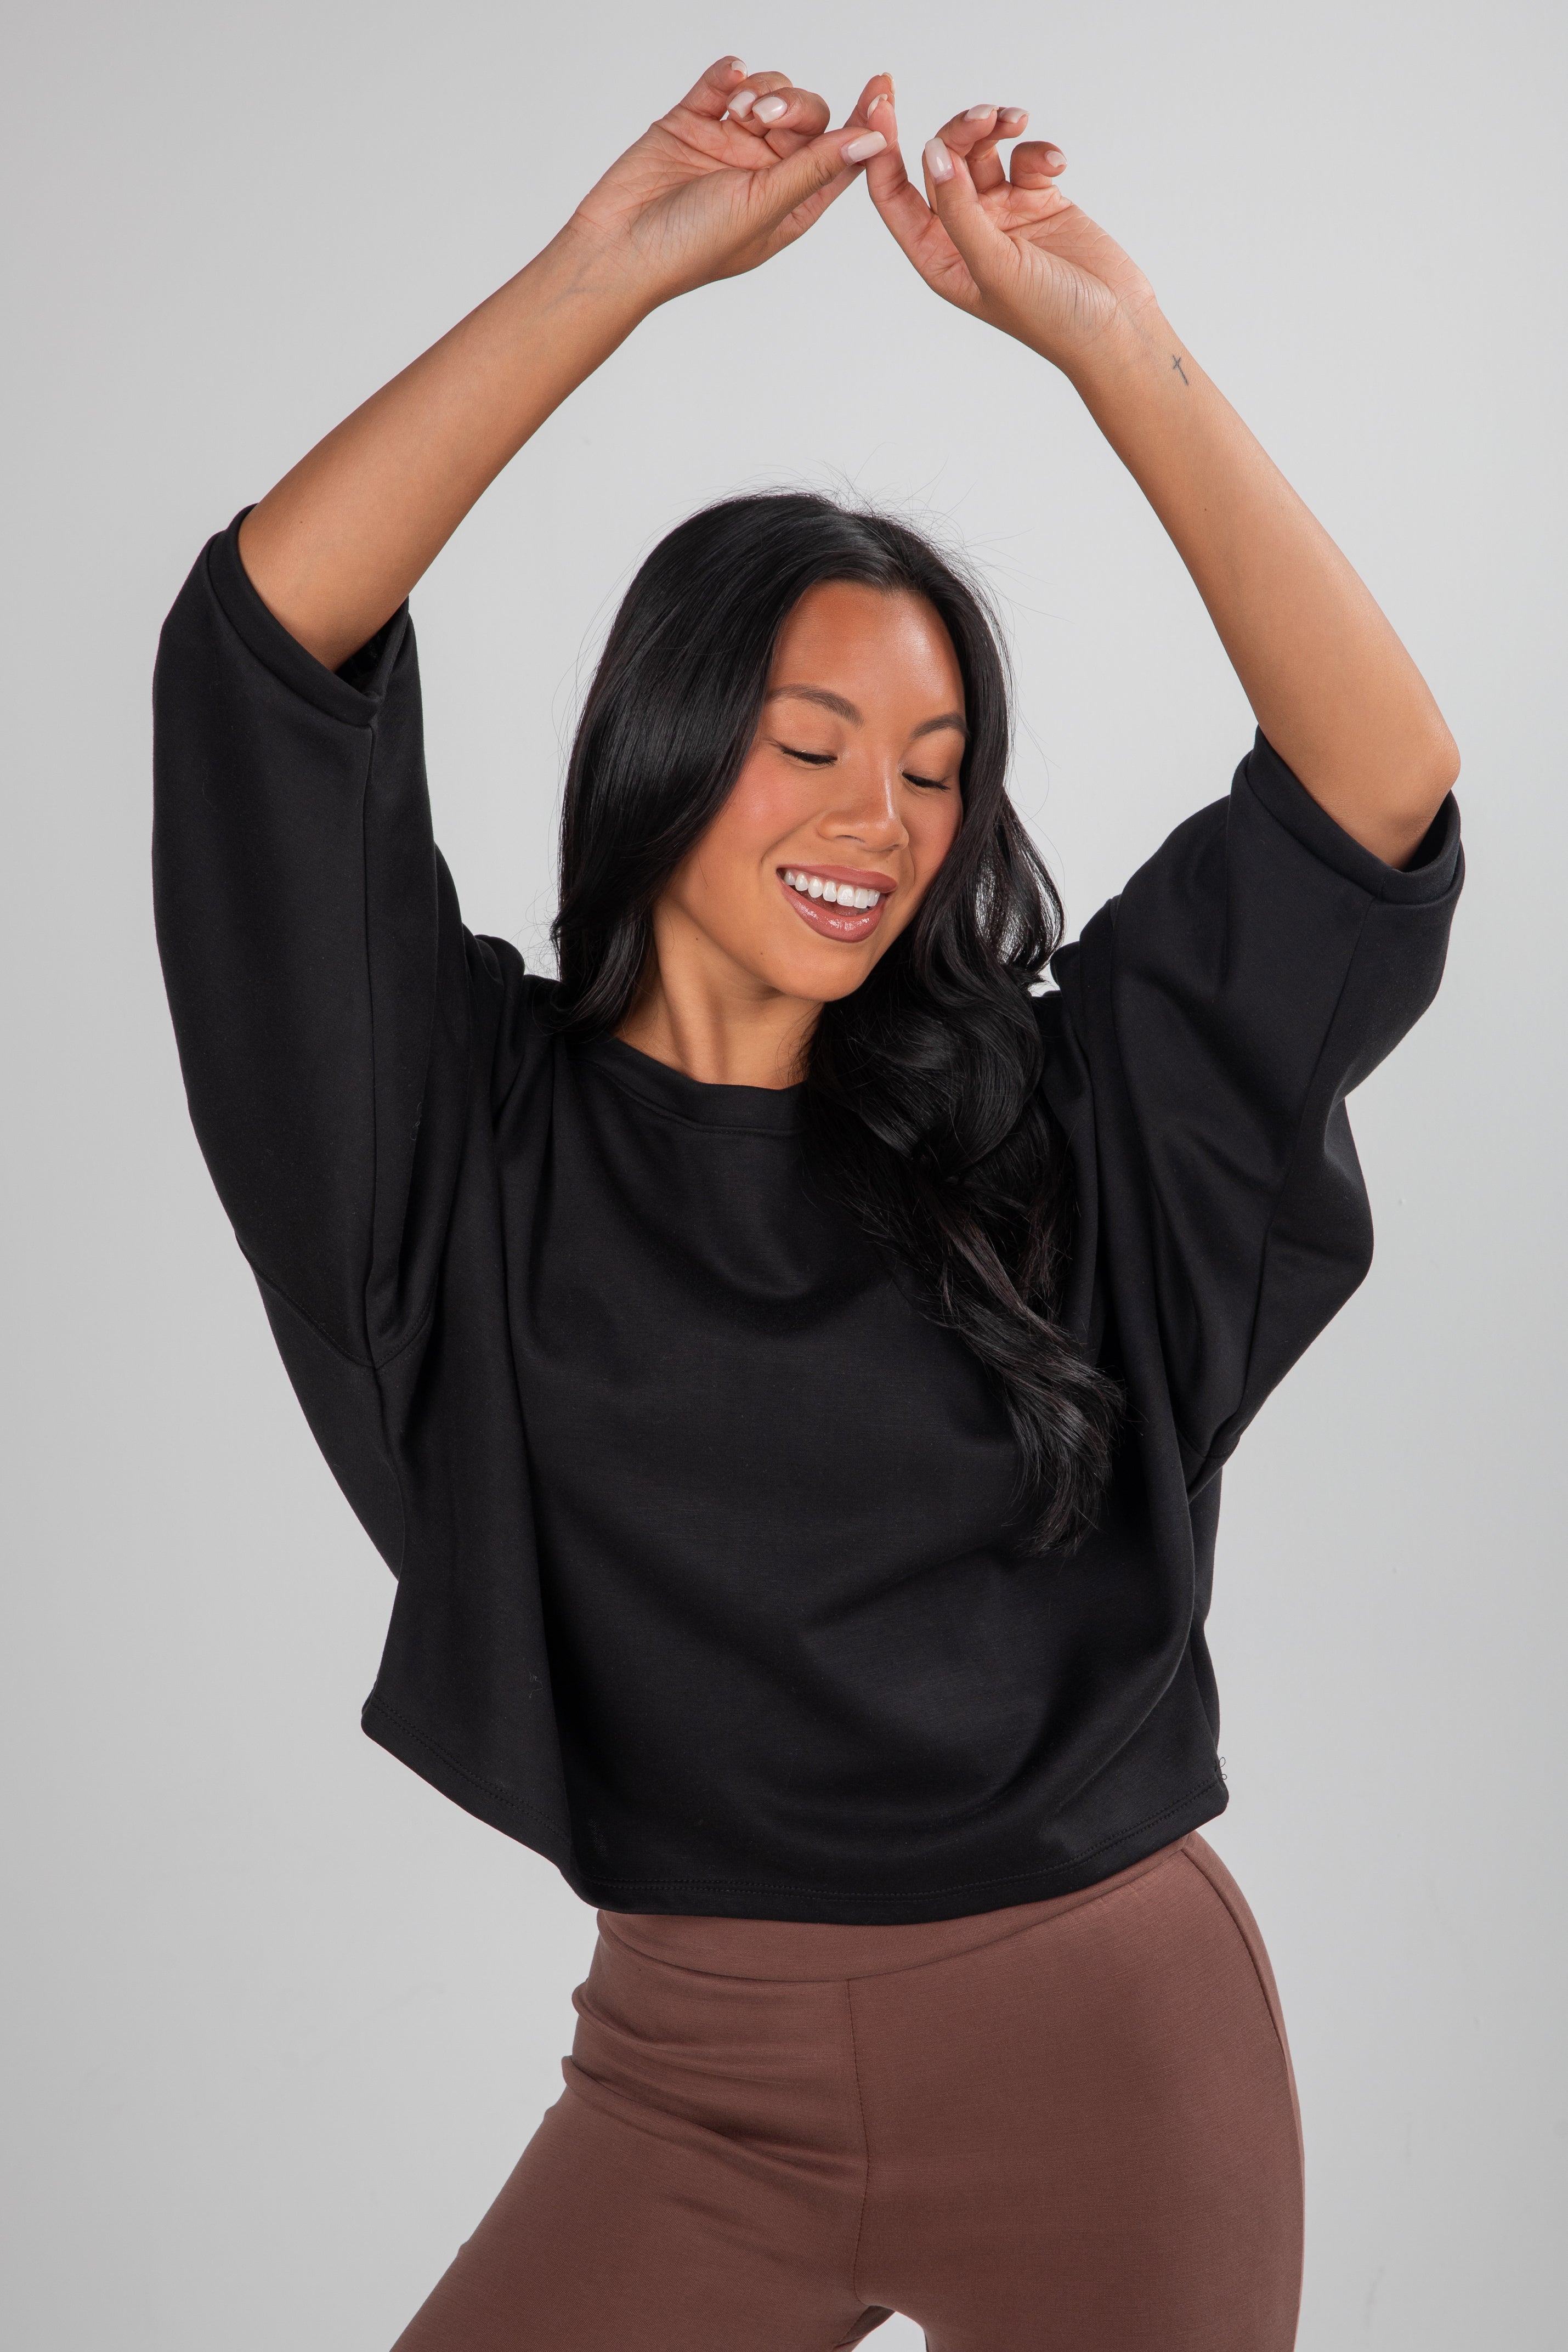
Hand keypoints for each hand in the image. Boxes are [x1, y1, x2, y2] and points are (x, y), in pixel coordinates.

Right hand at [565, 58, 887, 307]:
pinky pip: (721, 82)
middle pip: (808, 116)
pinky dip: (728, 74)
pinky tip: (727, 81)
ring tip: (737, 112)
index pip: (841, 156)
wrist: (617, 248)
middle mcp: (764, 172)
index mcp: (791, 202)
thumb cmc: (689, 247)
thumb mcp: (762, 207)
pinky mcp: (693, 122)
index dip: (865, 121)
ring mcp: (729, 145)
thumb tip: (872, 141)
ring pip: (769, 92)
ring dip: (761, 91)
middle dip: (795, 106)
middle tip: (767, 117)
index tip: (883, 86)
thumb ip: (814, 170)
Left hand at [860, 86, 1155, 373]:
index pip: (893, 195)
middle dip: (959, 131)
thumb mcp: (995, 266)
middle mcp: (964, 233)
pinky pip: (1025, 159)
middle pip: (942, 162)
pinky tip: (1056, 164)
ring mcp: (1001, 216)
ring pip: (981, 152)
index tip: (882, 102)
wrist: (1114, 329)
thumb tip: (934, 154)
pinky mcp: (1038, 201)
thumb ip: (959, 210)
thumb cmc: (1050, 316)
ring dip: (994, 129)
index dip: (881, 148)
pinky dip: (1037, 151)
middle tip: (985, 116)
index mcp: (938, 256)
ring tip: (1016, 121)